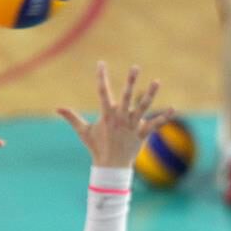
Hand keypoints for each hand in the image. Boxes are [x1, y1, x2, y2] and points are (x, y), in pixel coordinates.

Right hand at [56, 62, 172, 166]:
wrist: (111, 167)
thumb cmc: (97, 148)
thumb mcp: (83, 131)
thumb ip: (72, 118)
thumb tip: (57, 108)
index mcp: (106, 115)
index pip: (102, 92)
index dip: (101, 77)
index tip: (101, 63)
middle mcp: (120, 118)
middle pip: (125, 96)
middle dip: (130, 81)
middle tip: (135, 67)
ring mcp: (132, 126)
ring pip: (143, 107)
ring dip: (150, 94)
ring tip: (157, 81)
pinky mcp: (142, 134)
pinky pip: (155, 125)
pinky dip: (164, 118)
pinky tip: (173, 109)